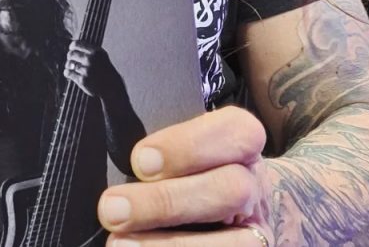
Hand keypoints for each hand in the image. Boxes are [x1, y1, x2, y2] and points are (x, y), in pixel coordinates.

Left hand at [64, 40, 118, 98]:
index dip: (72, 46)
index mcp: (96, 52)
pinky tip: (69, 73)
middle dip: (70, 57)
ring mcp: (86, 70)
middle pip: (71, 54)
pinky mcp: (82, 80)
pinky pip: (68, 73)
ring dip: (68, 65)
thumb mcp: (101, 55)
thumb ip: (89, 49)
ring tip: (70, 67)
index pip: (76, 44)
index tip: (71, 49)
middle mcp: (91, 60)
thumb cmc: (105, 70)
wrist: (112, 86)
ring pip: (69, 64)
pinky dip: (67, 73)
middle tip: (71, 59)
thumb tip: (73, 45)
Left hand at [96, 107, 272, 244]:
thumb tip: (110, 161)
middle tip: (111, 208)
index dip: (187, 146)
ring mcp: (257, 228)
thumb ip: (159, 150)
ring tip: (119, 244)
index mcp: (242, 143)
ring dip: (171, 245)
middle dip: (166, 201)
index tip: (139, 160)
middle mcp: (255, 185)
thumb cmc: (192, 169)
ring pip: (236, 241)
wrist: (238, 209)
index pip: (235, 132)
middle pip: (229, 189)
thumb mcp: (183, 148)